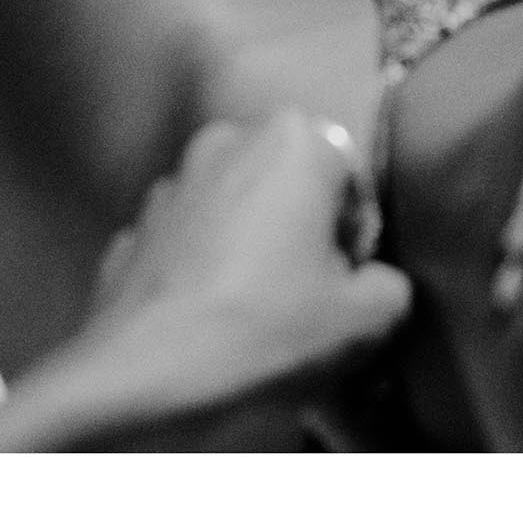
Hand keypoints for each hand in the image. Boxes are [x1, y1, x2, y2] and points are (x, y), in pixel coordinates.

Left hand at [87, 113, 409, 396]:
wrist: (143, 381)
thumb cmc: (264, 331)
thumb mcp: (366, 320)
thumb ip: (391, 287)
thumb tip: (375, 285)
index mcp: (293, 140)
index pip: (351, 180)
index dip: (356, 237)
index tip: (346, 285)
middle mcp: (227, 142)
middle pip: (287, 188)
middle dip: (299, 234)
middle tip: (305, 301)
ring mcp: (170, 185)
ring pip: (233, 214)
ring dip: (248, 250)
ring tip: (254, 318)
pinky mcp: (131, 231)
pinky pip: (186, 248)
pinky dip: (200, 275)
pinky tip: (208, 326)